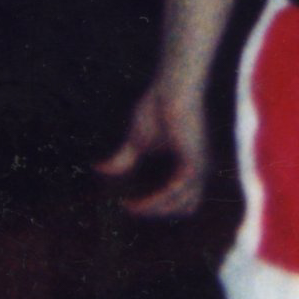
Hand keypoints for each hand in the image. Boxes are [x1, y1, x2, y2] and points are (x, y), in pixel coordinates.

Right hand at [94, 79, 211, 219]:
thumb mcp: (136, 140)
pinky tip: (137, 201)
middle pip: (186, 207)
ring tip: (133, 208)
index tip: (130, 205)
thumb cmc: (158, 106)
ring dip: (156, 210)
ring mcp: (198, 165)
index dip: (159, 206)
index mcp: (190, 164)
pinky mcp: (192, 160)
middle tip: (133, 209)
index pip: (182, 198)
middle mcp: (199, 168)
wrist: (172, 86)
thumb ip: (124, 159)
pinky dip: (156, 200)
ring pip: (183, 203)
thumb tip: (99, 169)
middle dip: (159, 213)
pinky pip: (176, 190)